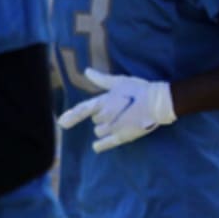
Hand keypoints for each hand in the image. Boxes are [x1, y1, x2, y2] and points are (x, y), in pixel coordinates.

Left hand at [57, 68, 175, 152]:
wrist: (157, 103)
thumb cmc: (139, 89)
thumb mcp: (119, 81)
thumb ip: (101, 79)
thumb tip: (86, 71)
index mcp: (104, 101)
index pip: (83, 109)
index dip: (71, 116)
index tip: (61, 122)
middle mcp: (106, 115)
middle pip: (95, 121)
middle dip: (102, 117)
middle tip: (117, 111)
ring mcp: (113, 127)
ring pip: (99, 132)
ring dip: (104, 128)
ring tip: (119, 121)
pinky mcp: (122, 137)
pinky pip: (105, 144)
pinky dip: (100, 146)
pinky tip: (96, 147)